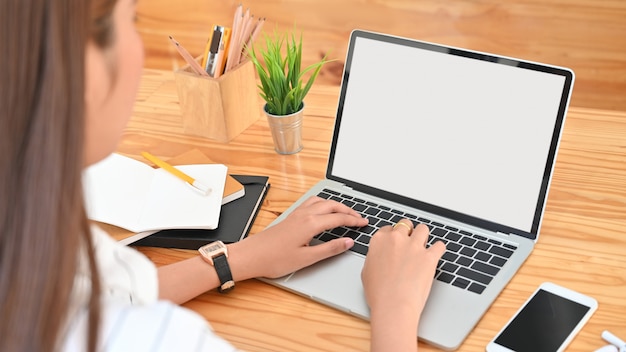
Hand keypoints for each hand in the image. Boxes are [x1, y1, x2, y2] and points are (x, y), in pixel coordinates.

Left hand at [228, 196, 367, 280]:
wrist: (251, 256)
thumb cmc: (275, 259)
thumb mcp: (307, 258)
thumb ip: (330, 249)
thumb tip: (348, 242)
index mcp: (311, 224)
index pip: (339, 218)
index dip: (354, 220)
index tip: (365, 223)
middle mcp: (304, 215)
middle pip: (332, 206)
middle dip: (348, 210)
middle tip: (359, 218)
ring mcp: (296, 214)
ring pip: (321, 201)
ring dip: (335, 205)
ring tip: (345, 212)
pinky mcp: (290, 217)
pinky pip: (311, 203)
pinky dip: (323, 204)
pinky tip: (323, 211)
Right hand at [361, 220, 445, 351]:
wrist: (393, 305)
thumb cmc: (379, 293)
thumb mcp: (366, 272)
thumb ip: (374, 257)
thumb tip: (379, 256)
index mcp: (379, 241)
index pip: (388, 229)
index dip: (393, 236)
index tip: (396, 243)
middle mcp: (396, 239)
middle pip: (405, 224)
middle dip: (408, 232)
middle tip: (409, 243)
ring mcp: (414, 246)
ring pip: (423, 229)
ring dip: (423, 237)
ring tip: (423, 247)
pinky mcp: (429, 256)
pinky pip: (440, 245)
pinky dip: (438, 250)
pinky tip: (435, 255)